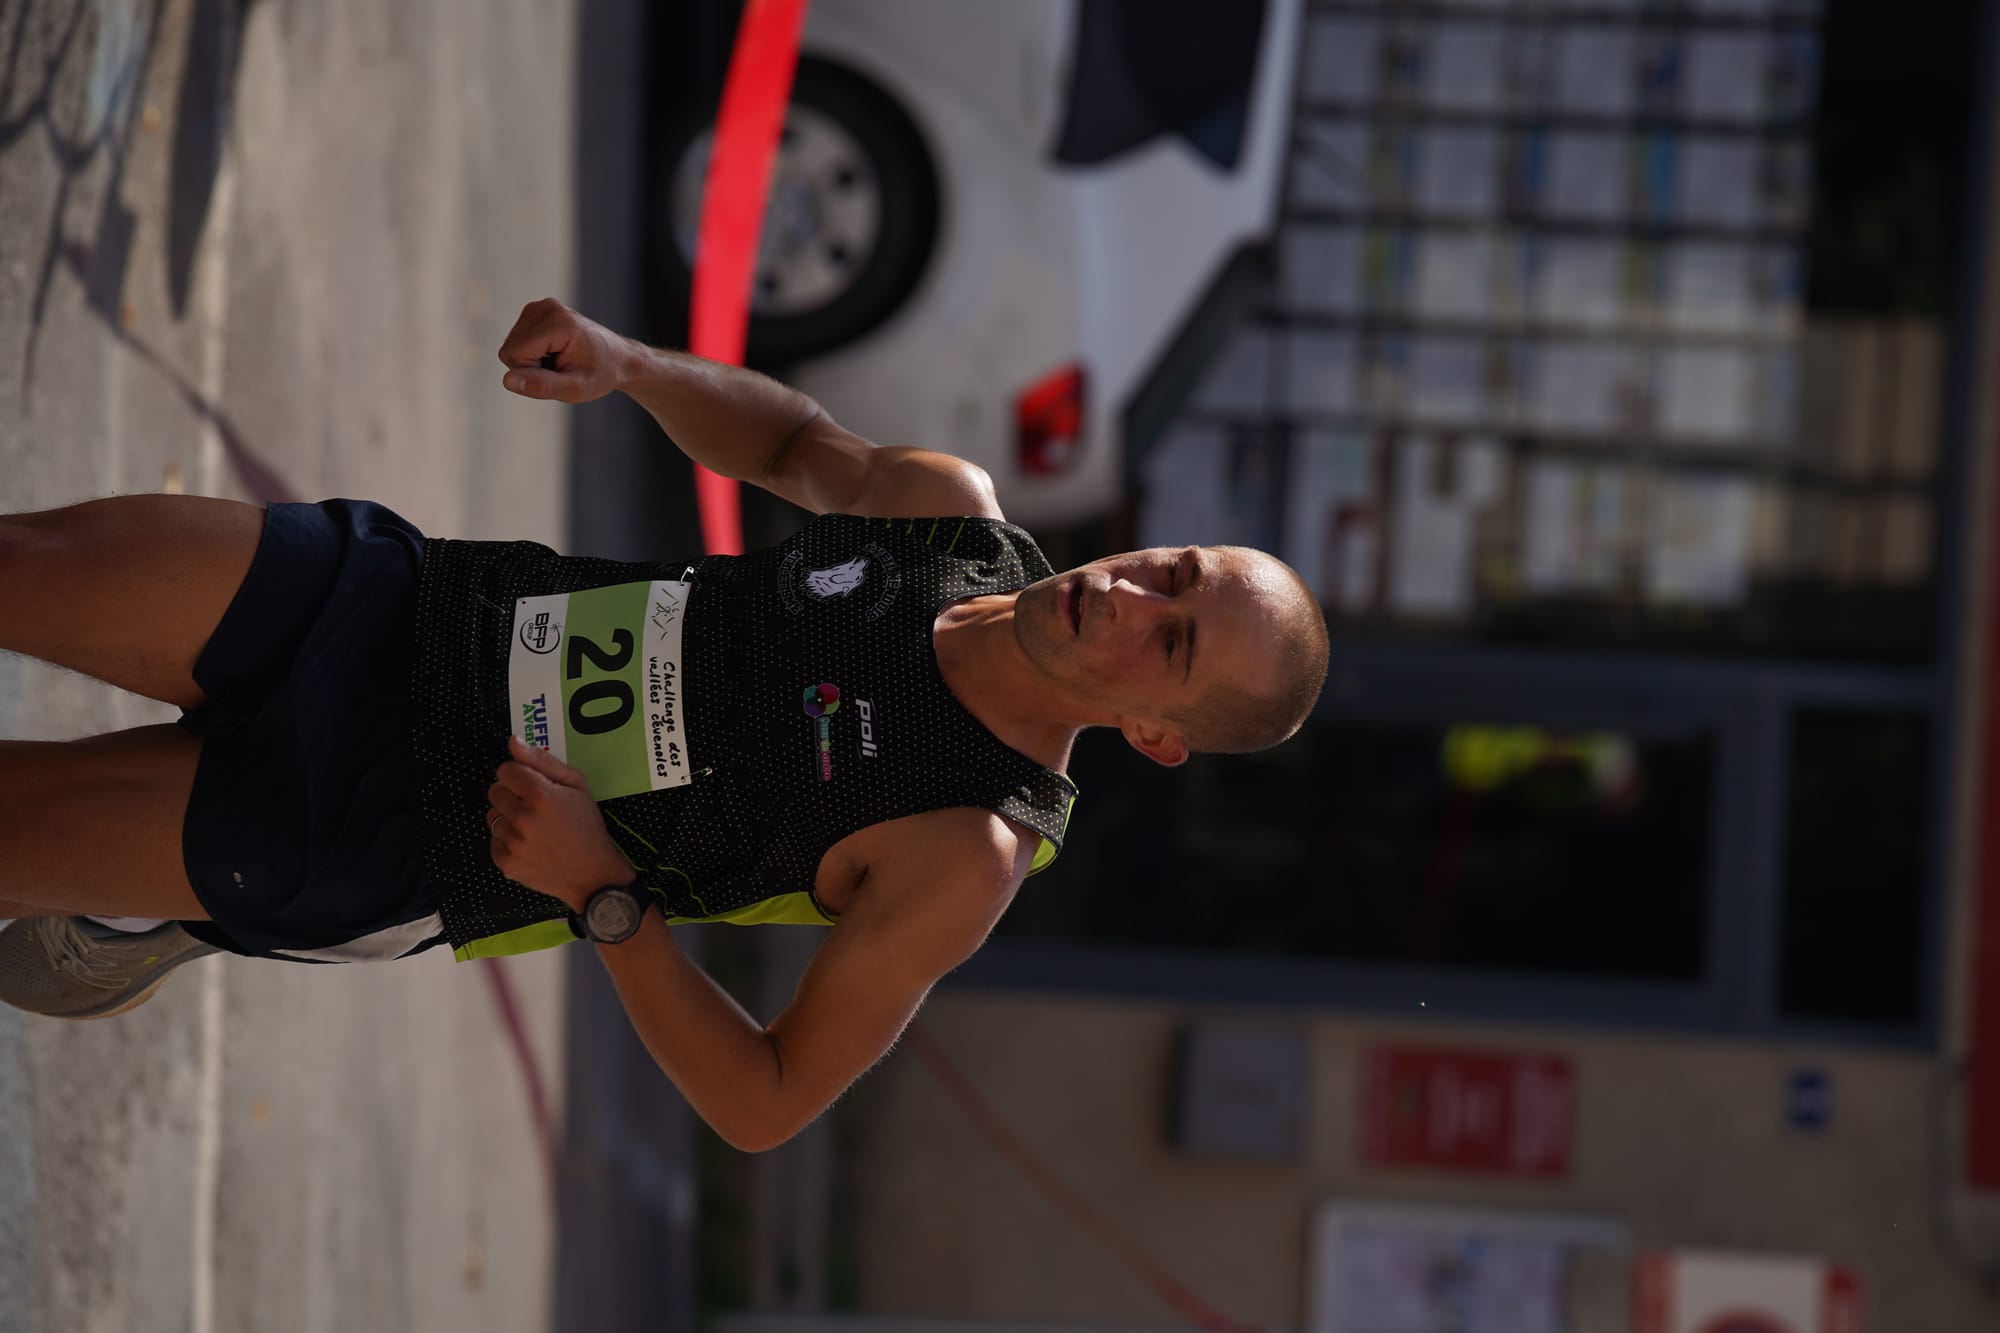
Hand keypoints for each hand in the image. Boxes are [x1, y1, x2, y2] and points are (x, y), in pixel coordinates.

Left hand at [487, 735, 634, 909]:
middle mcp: (523, 818)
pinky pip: (494, 840)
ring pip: (492, 816)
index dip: (519, 775)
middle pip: (494, 791)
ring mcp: (513, 843)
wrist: (593, 875)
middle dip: (511, 794)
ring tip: (533, 828)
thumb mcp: (577, 786)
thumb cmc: (588, 826)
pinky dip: (507, 841)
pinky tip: (529, 845)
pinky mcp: (506, 864)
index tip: (533, 785)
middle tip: (534, 807)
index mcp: (541, 795)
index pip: (505, 770)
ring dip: (508, 818)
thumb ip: (543, 761)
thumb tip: (512, 741)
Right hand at [496, 297, 632, 403]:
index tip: (559, 372)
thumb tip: (508, 380)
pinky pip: (516, 341)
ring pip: (511, 346)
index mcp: (557, 323)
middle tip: (560, 368)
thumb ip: (542, 386)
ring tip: (560, 360)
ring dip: (532, 361)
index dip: (532, 373)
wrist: (617, 358)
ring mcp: (539, 307)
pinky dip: (533, 352)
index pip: (514, 355)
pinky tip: (555, 352)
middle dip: (531, 367)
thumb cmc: (600, 375)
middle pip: (509, 350)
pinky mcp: (535, 311)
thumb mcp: (575, 389)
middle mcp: (545, 308)